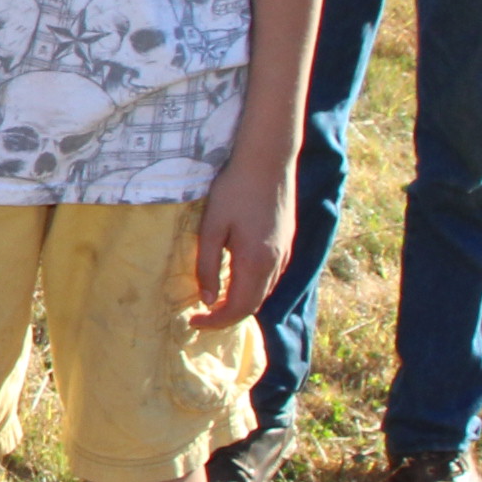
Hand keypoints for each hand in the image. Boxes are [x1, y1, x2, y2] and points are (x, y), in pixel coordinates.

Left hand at [190, 152, 292, 330]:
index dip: (215, 322)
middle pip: (254, 305)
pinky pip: (272, 276)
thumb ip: (208, 266)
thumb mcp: (211, 228)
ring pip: (265, 292)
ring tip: (216, 301)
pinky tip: (237, 278)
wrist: (268, 160)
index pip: (238, 309)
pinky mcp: (288, 242)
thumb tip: (207, 300)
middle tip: (202, 316)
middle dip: (228, 316)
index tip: (193, 322)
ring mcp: (285, 252)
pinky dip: (254, 287)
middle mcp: (276, 263)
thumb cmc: (235, 190)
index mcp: (255, 263)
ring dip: (242, 302)